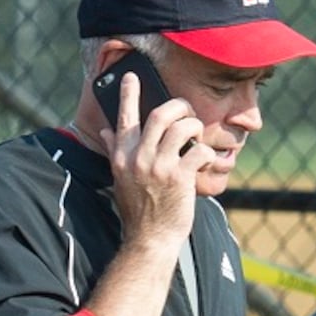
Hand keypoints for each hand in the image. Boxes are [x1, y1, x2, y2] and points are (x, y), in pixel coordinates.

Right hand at [102, 72, 215, 247]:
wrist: (149, 238)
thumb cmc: (139, 209)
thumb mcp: (120, 178)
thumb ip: (115, 151)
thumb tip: (106, 131)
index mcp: (122, 155)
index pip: (124, 118)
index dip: (128, 94)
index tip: (131, 76)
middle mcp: (138, 157)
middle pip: (160, 114)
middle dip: (180, 106)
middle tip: (188, 112)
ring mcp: (158, 166)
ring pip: (183, 127)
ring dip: (196, 128)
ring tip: (197, 138)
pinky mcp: (180, 177)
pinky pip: (199, 150)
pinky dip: (208, 153)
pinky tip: (206, 162)